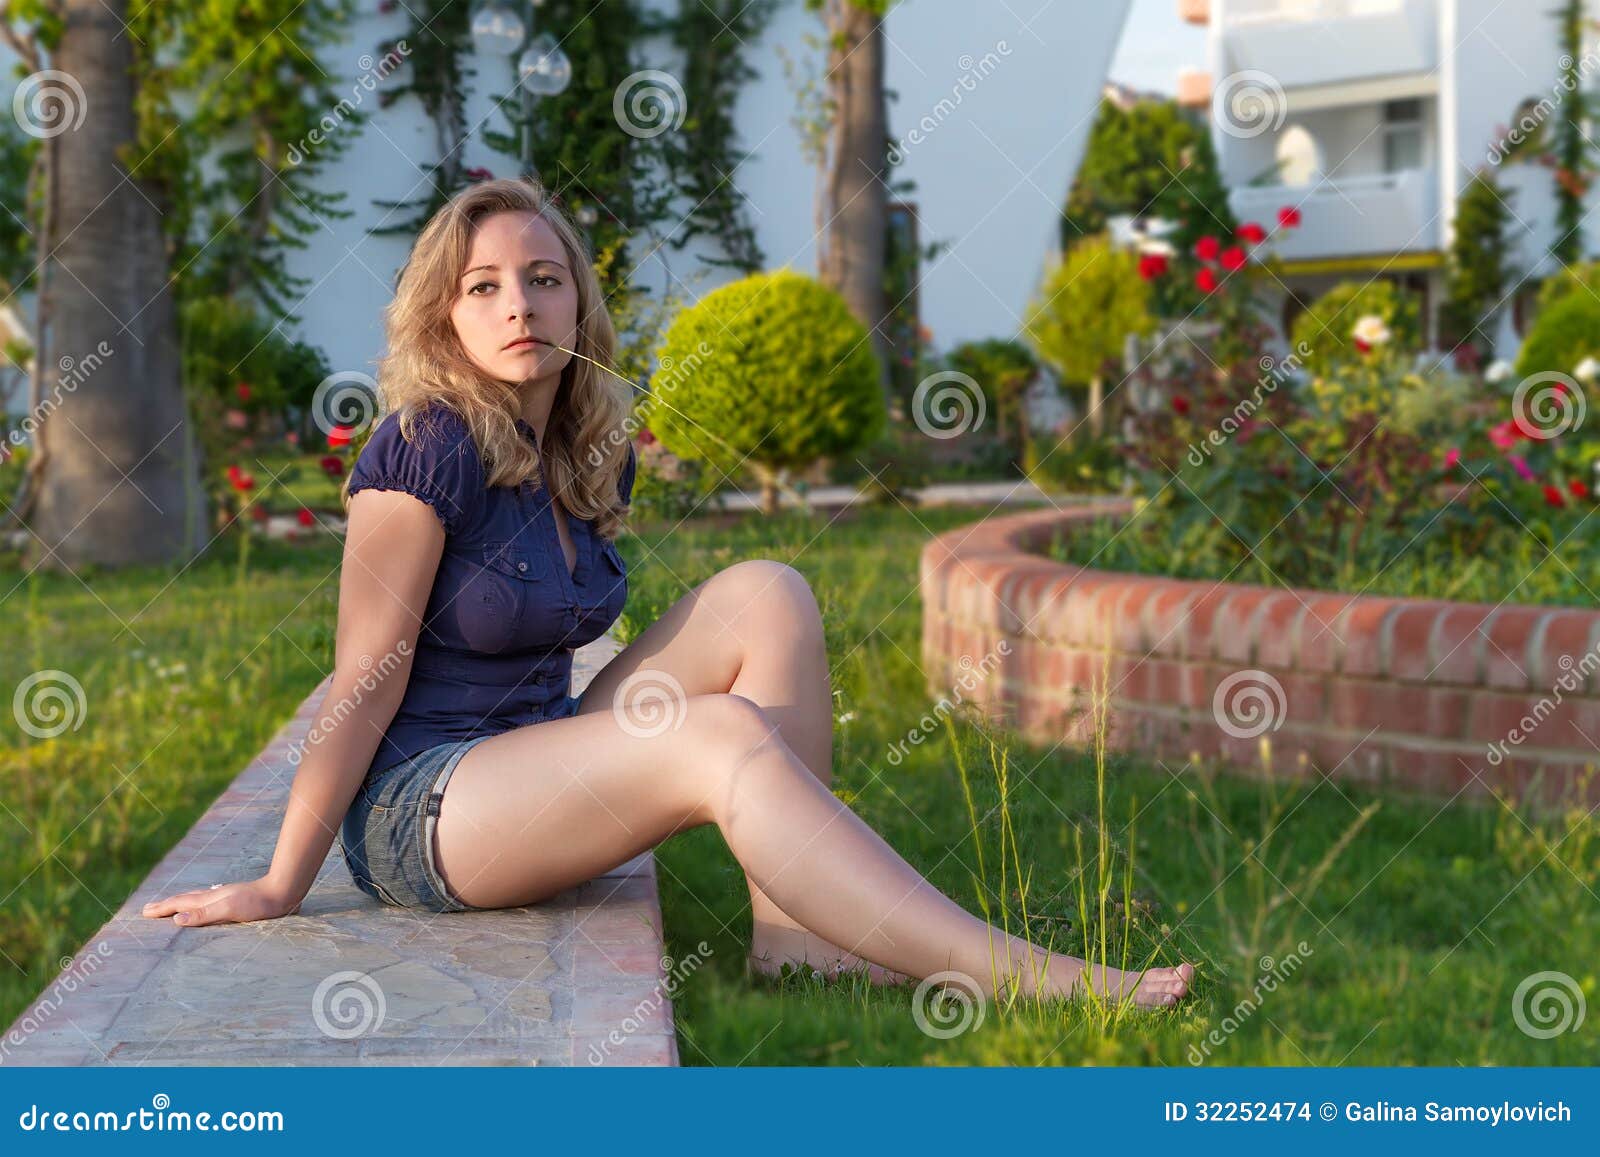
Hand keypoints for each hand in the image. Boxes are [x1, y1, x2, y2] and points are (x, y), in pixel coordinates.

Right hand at [140, 877, 302, 927]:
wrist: (284, 892)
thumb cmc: (258, 903)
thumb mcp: (229, 909)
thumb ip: (204, 914)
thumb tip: (176, 919)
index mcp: (209, 899)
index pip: (179, 904)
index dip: (162, 909)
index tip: (144, 912)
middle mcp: (215, 896)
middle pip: (185, 900)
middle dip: (166, 905)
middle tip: (149, 909)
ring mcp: (225, 897)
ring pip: (197, 900)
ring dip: (181, 904)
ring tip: (172, 907)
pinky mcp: (236, 902)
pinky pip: (209, 904)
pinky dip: (199, 906)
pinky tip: (206, 907)